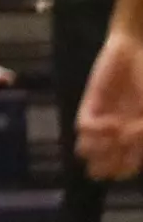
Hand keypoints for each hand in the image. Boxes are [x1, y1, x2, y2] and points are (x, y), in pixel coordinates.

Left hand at [79, 30, 142, 179]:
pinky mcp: (90, 103)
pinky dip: (96, 130)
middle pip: (103, 160)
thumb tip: (127, 143)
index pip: (124, 165)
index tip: (127, 169)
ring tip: (115, 139)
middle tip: (113, 161)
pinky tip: (111, 124)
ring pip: (88, 147)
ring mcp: (102, 117)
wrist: (135, 50)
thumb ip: (142, 131)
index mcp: (135, 135)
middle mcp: (117, 130)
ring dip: (99, 150)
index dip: (123, 171)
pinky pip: (83, 124)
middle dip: (106, 166)